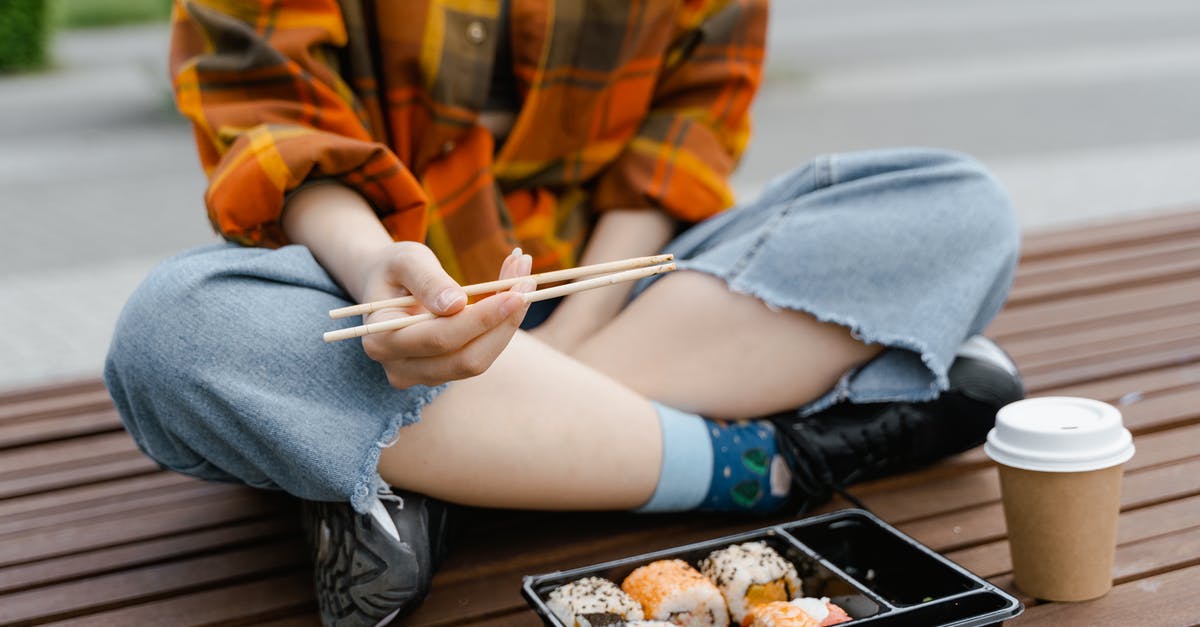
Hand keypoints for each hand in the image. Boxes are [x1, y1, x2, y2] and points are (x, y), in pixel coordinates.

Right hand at [358, 242, 533, 387]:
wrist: (388, 286)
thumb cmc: (395, 269)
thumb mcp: (406, 260)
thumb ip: (427, 280)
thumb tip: (456, 305)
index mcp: (381, 340)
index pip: (440, 338)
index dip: (482, 318)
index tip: (517, 291)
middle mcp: (400, 368)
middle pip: (465, 359)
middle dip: (504, 322)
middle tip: (528, 281)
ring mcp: (423, 375)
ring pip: (479, 360)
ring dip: (508, 322)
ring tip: (524, 279)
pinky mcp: (445, 372)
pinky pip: (481, 354)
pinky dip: (501, 325)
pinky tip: (514, 294)